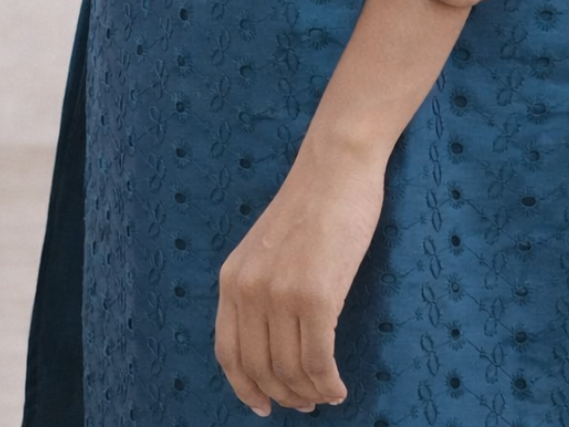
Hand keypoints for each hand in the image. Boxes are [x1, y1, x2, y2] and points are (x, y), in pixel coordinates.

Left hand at [214, 141, 384, 415]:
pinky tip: (339, 386)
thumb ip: (261, 287)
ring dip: (310, 393)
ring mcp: (281, 293)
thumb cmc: (313, 203)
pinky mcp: (316, 295)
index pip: (229, 354)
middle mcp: (249, 290)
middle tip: (307, 403)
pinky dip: (329, 383)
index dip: (245, 388)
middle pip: (260, 369)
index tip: (263, 406)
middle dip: (285, 396)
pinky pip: (318, 361)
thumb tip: (272, 343)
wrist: (337, 165)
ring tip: (327, 395)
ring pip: (291, 371)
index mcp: (232, 278)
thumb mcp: (267, 247)